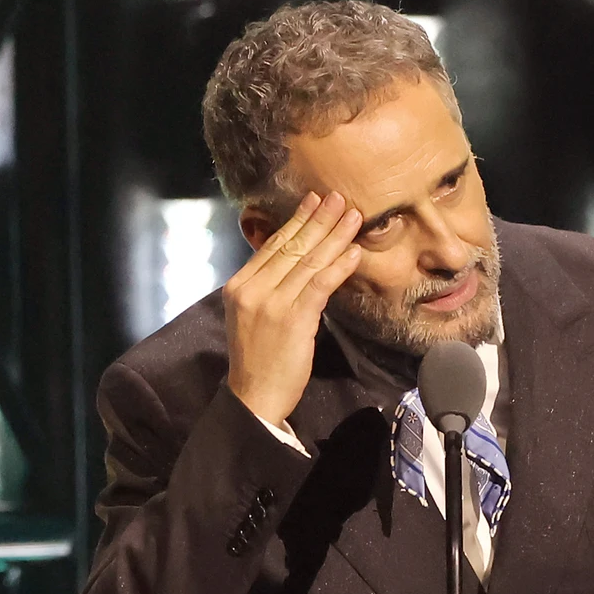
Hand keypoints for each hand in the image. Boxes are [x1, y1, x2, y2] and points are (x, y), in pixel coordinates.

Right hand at [223, 192, 362, 425]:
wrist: (253, 396)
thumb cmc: (258, 359)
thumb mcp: (252, 315)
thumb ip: (268, 287)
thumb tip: (294, 259)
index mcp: (239, 285)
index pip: (272, 246)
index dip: (296, 221)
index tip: (314, 201)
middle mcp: (252, 289)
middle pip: (291, 247)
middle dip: (319, 220)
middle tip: (339, 197)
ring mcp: (272, 303)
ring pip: (308, 262)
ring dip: (334, 236)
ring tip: (353, 216)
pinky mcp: (293, 319)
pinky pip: (320, 285)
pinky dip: (339, 266)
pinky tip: (354, 252)